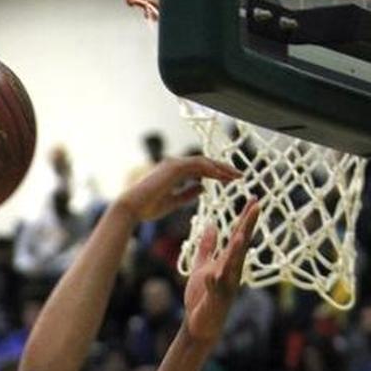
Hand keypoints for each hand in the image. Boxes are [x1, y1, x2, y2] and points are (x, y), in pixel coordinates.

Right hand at [116, 156, 239, 222]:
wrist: (132, 208)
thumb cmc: (148, 208)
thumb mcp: (174, 202)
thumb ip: (188, 193)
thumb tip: (203, 188)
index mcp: (173, 172)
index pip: (200, 169)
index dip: (216, 173)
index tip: (230, 180)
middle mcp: (174, 164)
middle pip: (205, 163)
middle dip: (223, 169)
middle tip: (239, 176)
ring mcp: (173, 164)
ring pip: (203, 162)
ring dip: (221, 168)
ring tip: (235, 176)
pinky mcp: (174, 168)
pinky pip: (197, 165)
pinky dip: (211, 170)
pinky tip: (222, 177)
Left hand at [182, 201, 259, 345]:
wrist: (199, 324)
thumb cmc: (203, 296)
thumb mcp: (203, 266)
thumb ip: (208, 247)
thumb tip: (211, 224)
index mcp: (228, 262)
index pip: (239, 235)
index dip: (245, 217)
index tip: (253, 198)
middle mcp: (232, 271)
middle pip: (242, 244)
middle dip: (248, 225)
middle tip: (256, 205)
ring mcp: (226, 285)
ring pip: (233, 265)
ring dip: (237, 250)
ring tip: (239, 235)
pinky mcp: (217, 299)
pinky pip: (216, 288)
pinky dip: (215, 280)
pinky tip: (213, 274)